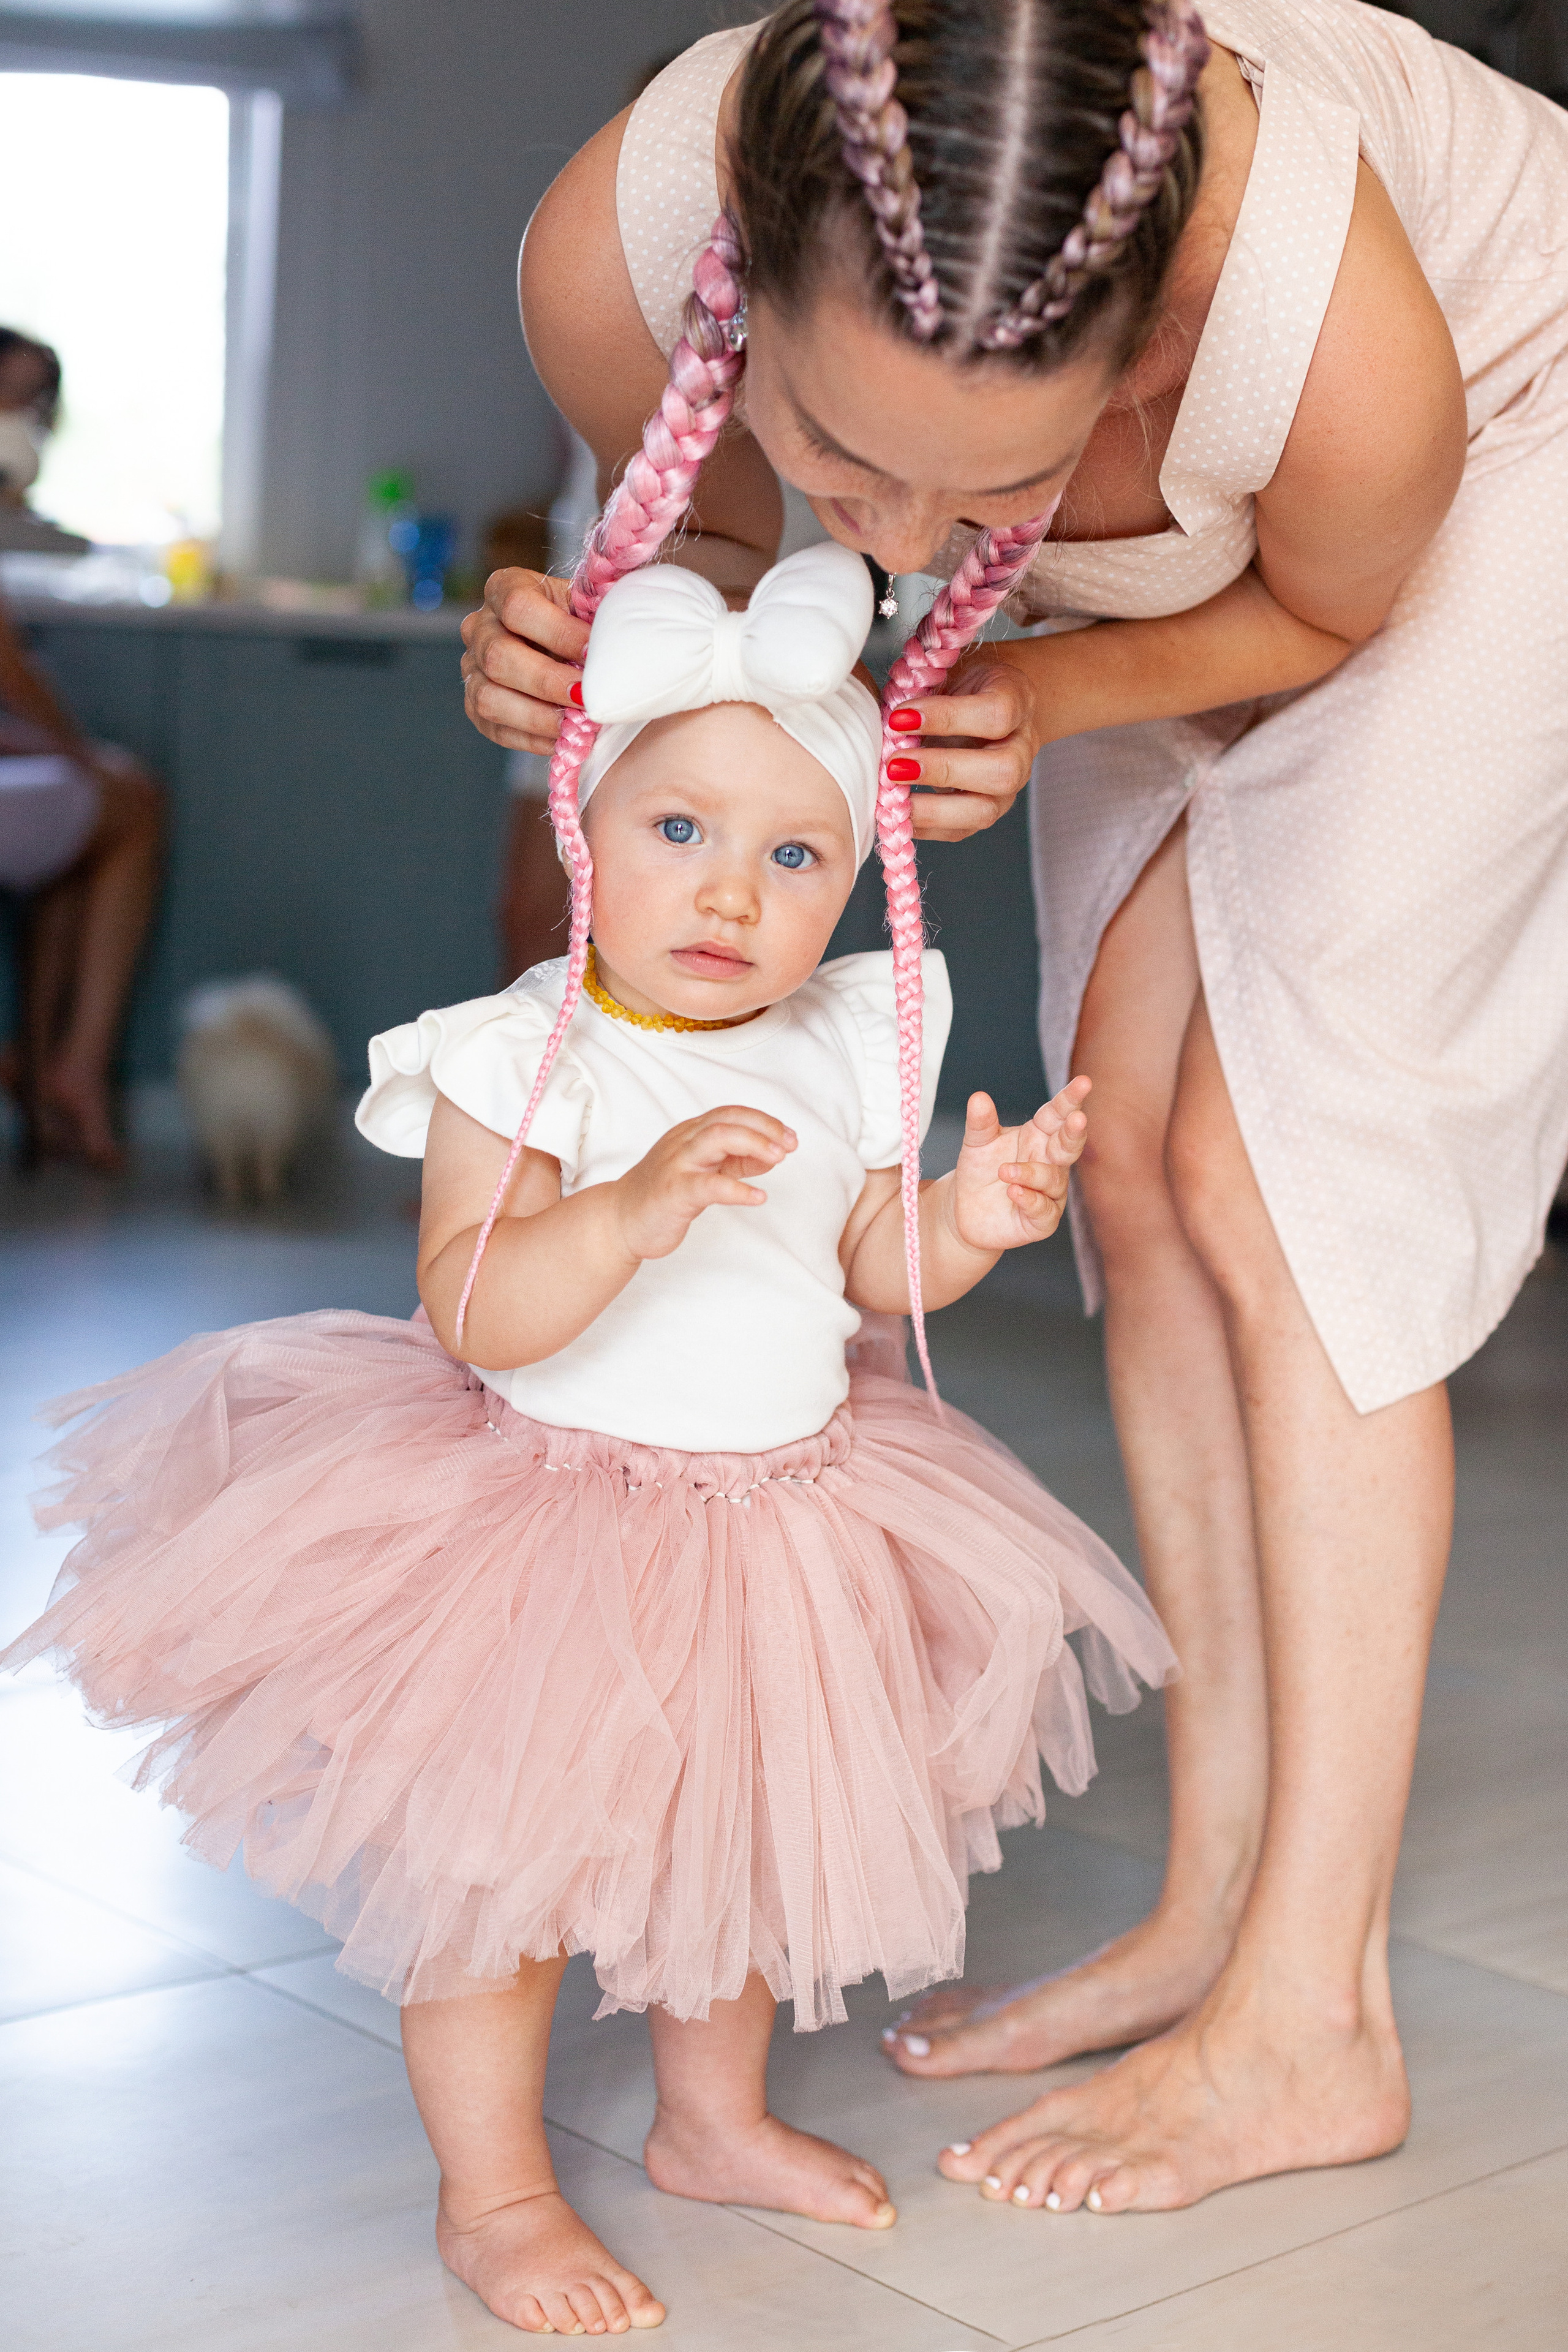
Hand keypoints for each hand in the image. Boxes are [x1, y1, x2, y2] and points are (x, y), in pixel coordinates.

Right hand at [460, 568, 589, 753]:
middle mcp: (479, 626)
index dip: (559, 633)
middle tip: (586, 698)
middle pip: (499, 656)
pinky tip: (563, 739)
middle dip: (548, 682)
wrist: (563, 645)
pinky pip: (495, 728)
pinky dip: (531, 739)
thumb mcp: (588, 605)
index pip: (519, 607)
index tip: (594, 654)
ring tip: (575, 725)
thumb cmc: (580, 622)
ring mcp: (471, 668)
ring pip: (489, 697)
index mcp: (504, 588)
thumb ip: (599, 612)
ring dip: (537, 717)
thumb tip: (622, 640)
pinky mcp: (475, 705)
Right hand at [613, 1106, 796, 1261]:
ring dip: (753, 1145)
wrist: (619, 1220)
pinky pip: (709, 1185)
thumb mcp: (704, 1172)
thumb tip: (772, 1156)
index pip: (730, 1114)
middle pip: (726, 1120)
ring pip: (716, 1139)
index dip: (764, 1121)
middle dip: (763, 1128)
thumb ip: (735, 1162)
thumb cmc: (663, 1195)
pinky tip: (758, 1197)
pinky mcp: (673, 1192)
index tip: (790, 1136)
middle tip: (790, 1145)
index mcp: (690, 1134)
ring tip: (779, 1159)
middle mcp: (683, 1143)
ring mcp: (676, 1165)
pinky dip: (738, 1190)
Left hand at [887, 650, 1040, 841]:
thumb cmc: (961, 686)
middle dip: (942, 770)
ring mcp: (1009, 786)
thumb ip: (924, 689)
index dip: (946, 718)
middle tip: (894, 765)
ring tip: (892, 797)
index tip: (900, 717)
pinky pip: (960, 831)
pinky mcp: (987, 811)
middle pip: (1002, 771)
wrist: (988, 702)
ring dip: (932, 809)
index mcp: (1017, 700)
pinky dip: (924, 826)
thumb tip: (884, 723)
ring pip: (985, 811)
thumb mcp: (949, 670)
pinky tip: (896, 813)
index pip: (995, 715)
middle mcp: (1022, 747)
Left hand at [947, 1081, 1089, 1251]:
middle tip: (1077, 1118)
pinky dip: (1030, 1199)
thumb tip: (978, 1097)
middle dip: (1074, 1132)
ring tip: (1004, 1171)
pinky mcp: (1042, 1220)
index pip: (1057, 1114)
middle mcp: (1050, 1162)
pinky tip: (1014, 1193)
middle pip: (1068, 1145)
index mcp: (1039, 1136)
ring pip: (1052, 1179)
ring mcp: (1050, 1192)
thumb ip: (980, 1122)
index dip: (1070, 1098)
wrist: (963, 1212)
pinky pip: (1043, 1209)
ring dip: (1030, 1173)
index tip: (1084, 1081)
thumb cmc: (978, 1171)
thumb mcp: (976, 1144)